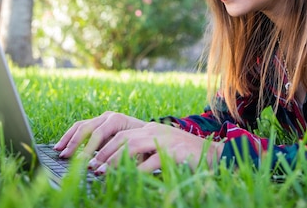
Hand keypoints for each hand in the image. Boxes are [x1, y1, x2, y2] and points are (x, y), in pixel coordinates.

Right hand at [53, 111, 146, 157]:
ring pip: (80, 126)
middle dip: (75, 143)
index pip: (98, 133)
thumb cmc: (144, 143)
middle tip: (65, 157)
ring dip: (69, 139)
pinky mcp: (97, 124)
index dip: (89, 149)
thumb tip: (107, 167)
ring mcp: (101, 118)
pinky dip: (70, 136)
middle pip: (87, 128)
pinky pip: (80, 128)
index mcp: (117, 120)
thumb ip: (122, 156)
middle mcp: (108, 116)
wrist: (150, 133)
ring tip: (59, 150)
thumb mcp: (137, 150)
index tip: (83, 162)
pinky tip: (62, 146)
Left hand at [88, 121, 224, 173]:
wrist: (213, 154)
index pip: (122, 134)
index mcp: (150, 129)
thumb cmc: (184, 156)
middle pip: (123, 138)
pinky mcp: (174, 151)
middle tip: (93, 168)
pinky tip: (129, 178)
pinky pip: (152, 161)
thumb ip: (143, 154)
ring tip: (104, 172)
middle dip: (105, 153)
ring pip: (133, 146)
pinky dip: (138, 170)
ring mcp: (165, 140)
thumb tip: (120, 165)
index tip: (93, 161)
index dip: (105, 148)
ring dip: (115, 160)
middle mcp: (155, 131)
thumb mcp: (160, 150)